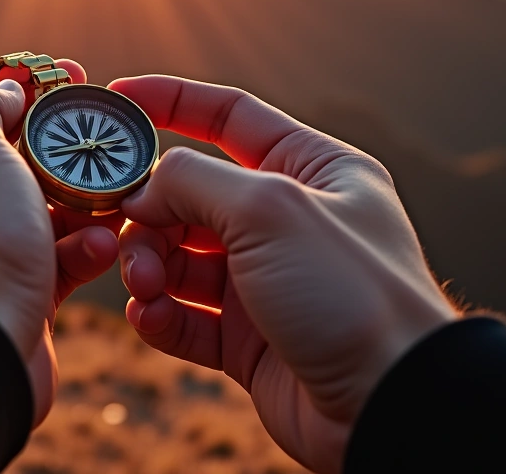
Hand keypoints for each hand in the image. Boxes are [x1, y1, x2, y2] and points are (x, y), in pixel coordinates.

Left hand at [0, 60, 119, 423]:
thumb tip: (8, 91)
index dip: (33, 87)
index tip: (79, 76)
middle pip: (27, 157)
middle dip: (71, 151)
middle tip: (112, 146)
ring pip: (55, 208)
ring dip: (89, 205)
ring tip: (113, 208)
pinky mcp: (22, 290)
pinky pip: (67, 258)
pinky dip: (88, 250)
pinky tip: (100, 251)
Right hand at [111, 75, 457, 473]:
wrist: (389, 405)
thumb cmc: (352, 295)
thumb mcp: (271, 210)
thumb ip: (195, 180)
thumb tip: (143, 188)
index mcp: (312, 170)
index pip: (230, 116)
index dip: (171, 103)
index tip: (116, 100)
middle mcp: (287, 222)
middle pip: (190, 195)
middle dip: (149, 212)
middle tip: (126, 235)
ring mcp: (266, 282)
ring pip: (179, 257)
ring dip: (148, 267)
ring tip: (144, 286)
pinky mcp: (248, 341)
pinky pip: (184, 316)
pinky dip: (159, 316)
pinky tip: (150, 319)